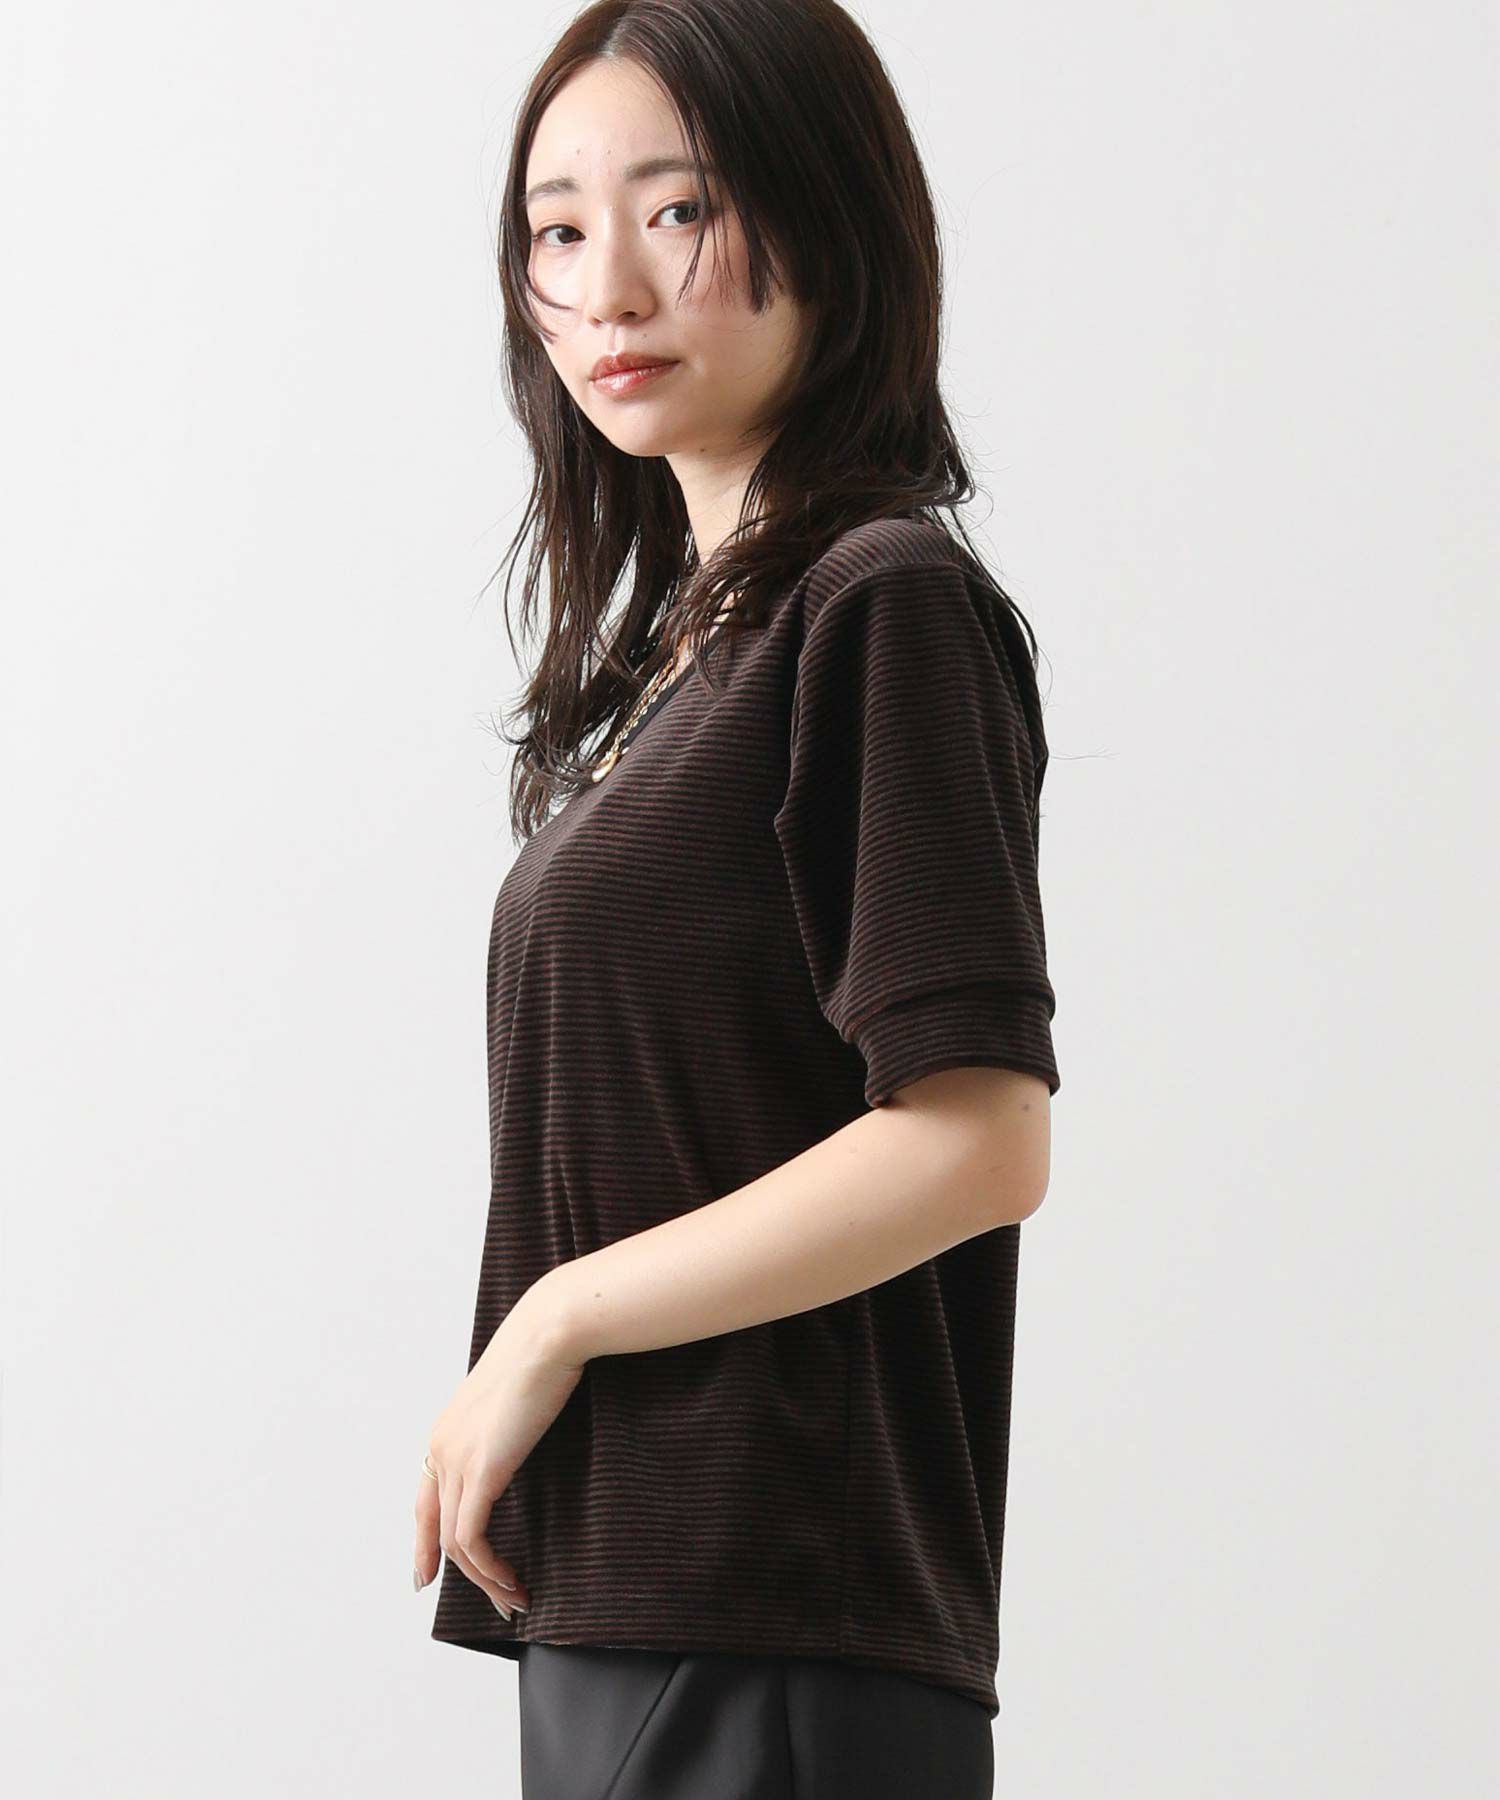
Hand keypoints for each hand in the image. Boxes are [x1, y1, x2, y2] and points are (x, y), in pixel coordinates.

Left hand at [414, 1286, 584, 1617]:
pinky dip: (489, 1567)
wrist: (548, 1336)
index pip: (425, 1501)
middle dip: (463, 1574)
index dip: (424, 1544)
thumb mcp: (514, 1399)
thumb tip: (517, 1441)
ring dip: (485, 1579)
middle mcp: (441, 1449)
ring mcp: (456, 1459)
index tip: (425, 1577)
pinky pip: (471, 1538)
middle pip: (437, 1529)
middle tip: (495, 1601)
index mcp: (446, 1432)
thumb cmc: (543, 1356)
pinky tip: (511, 1579)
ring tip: (515, 1597)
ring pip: (455, 1543)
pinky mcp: (479, 1470)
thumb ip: (505, 1427)